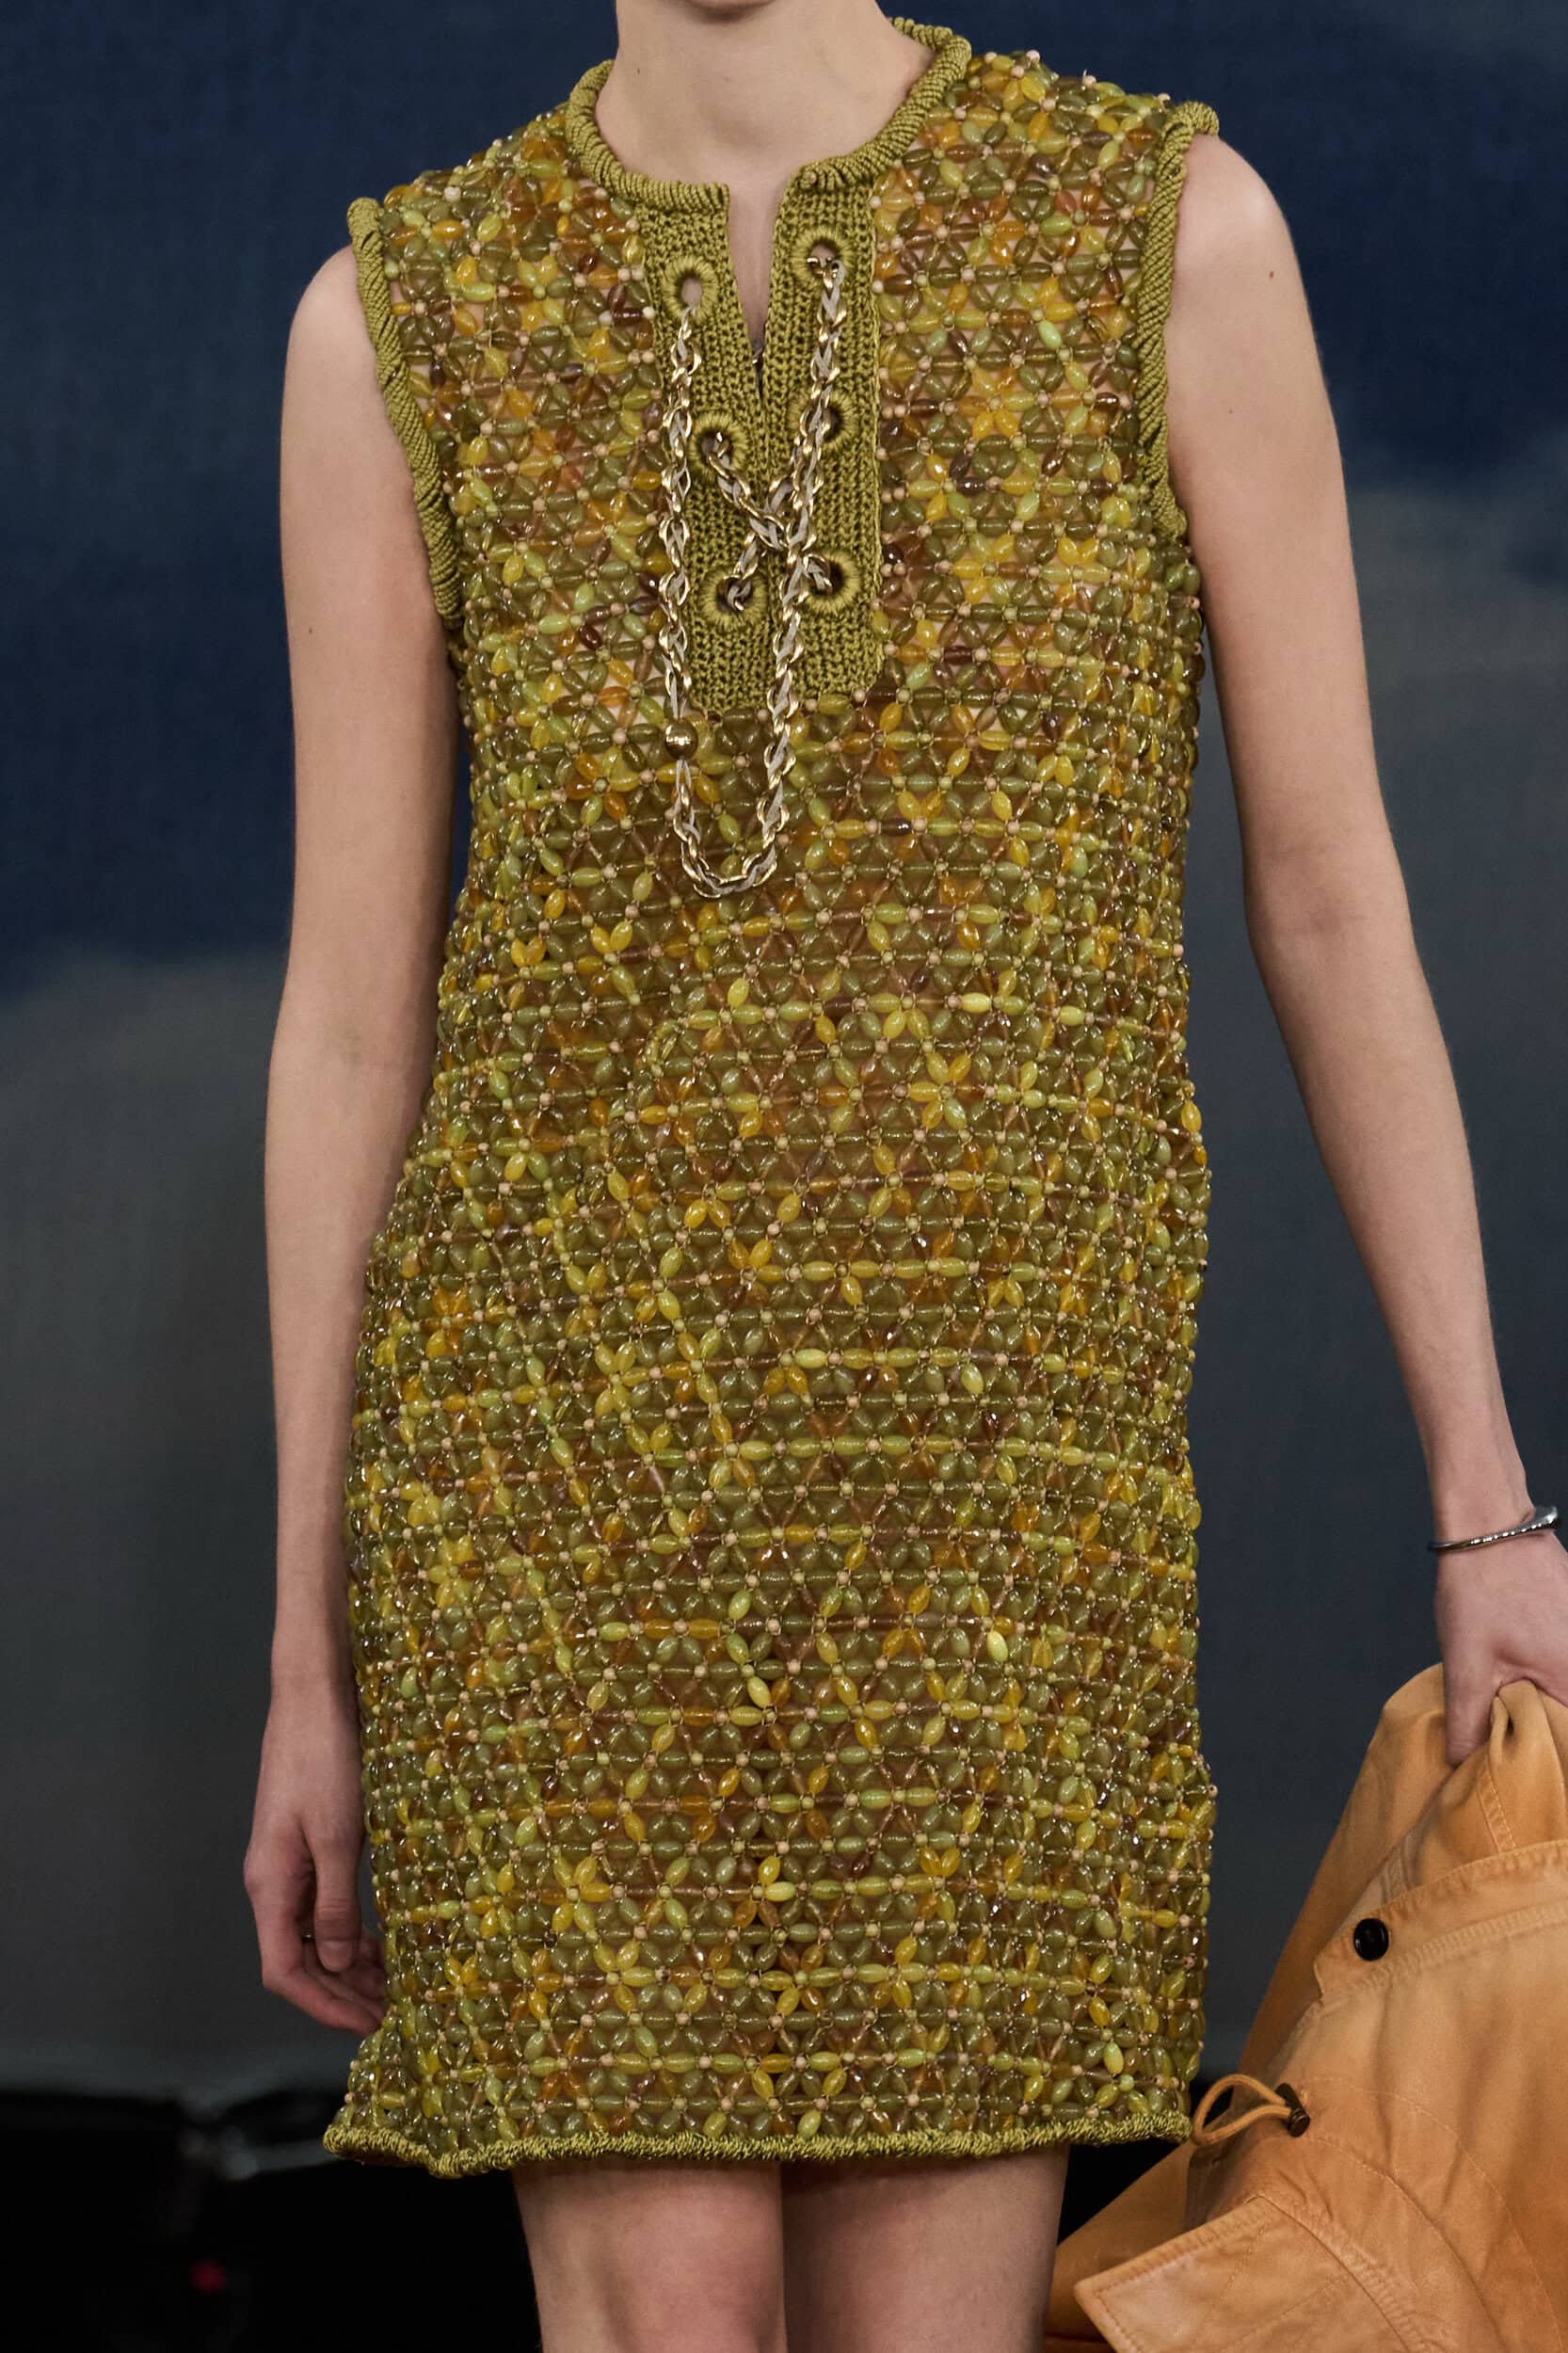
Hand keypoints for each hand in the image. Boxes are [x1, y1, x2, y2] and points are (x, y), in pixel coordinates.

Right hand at [245, 1674, 385, 2033]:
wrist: (314, 1694)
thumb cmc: (326, 1759)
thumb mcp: (339, 1835)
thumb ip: (338, 1903)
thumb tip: (341, 1965)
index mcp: (270, 1885)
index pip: (284, 1970)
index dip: (324, 2006)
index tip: (368, 2026)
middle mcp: (272, 1881)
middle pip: (299, 1959)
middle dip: (341, 1993)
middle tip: (390, 2014)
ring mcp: (288, 1862)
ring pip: (313, 1934)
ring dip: (348, 1965)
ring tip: (392, 1986)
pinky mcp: (307, 1843)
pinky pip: (324, 1904)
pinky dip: (350, 1930)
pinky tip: (381, 1939)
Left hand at [1432, 1525, 1567, 1767]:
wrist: (1491, 1525)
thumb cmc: (1480, 1589)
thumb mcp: (1466, 1664)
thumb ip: (1468, 1721)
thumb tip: (1462, 1765)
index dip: (1555, 1762)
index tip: (1533, 1776)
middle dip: (1547, 1738)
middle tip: (1511, 1752)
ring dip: (1548, 1709)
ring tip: (1512, 1718)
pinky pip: (1567, 1665)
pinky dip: (1550, 1680)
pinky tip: (1522, 1684)